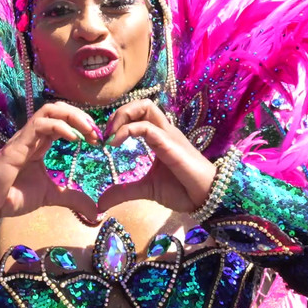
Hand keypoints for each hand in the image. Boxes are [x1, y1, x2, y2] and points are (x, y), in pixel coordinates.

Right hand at [0, 102, 101, 221]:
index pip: (63, 119)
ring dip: (73, 116)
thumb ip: (72, 199)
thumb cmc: (14, 196)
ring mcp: (25, 137)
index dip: (82, 124)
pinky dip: (60, 126)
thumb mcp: (51, 196)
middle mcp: (33, 135)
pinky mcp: (17, 145)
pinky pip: (39, 125)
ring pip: (49, 109)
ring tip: (87, 133)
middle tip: (95, 133)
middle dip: (80, 115)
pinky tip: (73, 138)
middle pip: (58, 108)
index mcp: (41, 143)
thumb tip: (96, 211)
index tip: (98, 140)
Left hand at [98, 98, 216, 212]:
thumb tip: (101, 202)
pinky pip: (147, 127)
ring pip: (146, 107)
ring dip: (123, 115)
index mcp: (158, 137)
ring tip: (111, 135)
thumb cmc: (182, 190)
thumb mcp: (146, 189)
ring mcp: (168, 135)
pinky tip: (116, 143)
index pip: (139, 114)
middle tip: (106, 133)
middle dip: (120, 112)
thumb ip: (124, 192)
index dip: (118, 121)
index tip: (105, 140)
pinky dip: (127, 130)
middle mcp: (164, 131)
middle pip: (142, 104)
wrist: (205, 198)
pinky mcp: (170, 143)